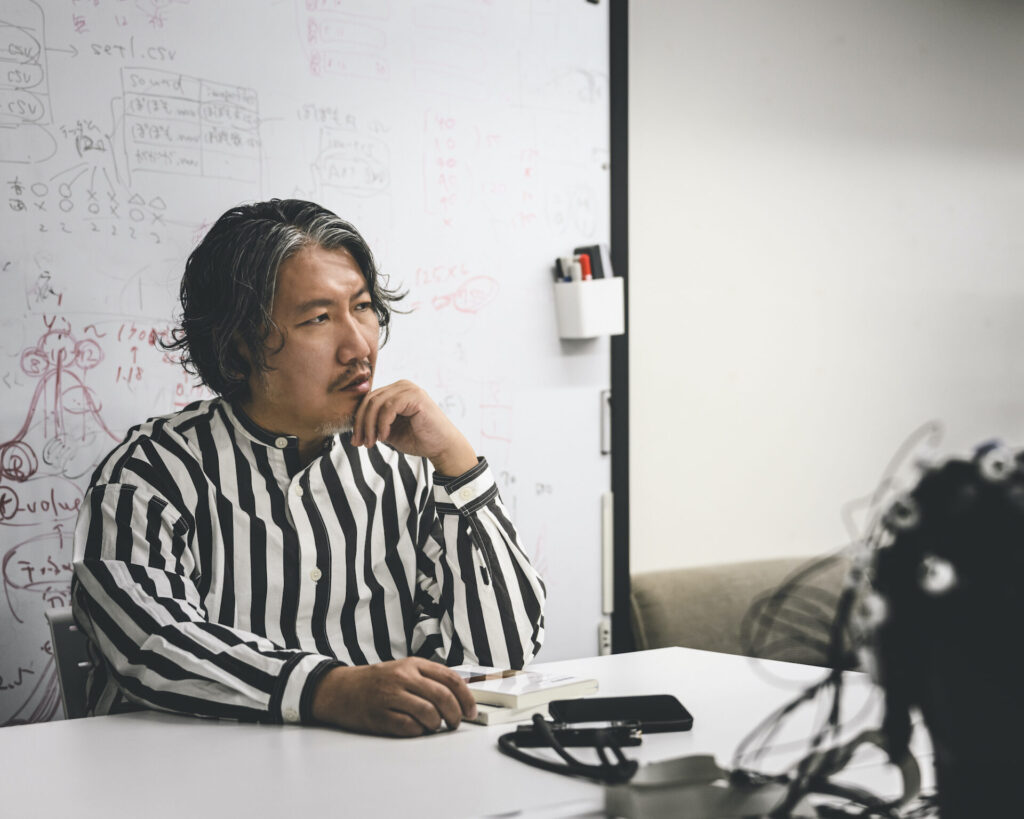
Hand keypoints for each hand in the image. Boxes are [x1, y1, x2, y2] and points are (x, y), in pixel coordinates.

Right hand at [310, 657, 477, 736]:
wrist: (341, 689)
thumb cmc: (377, 681)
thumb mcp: (404, 669)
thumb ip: (429, 678)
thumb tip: (461, 696)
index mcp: (413, 664)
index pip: (450, 678)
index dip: (466, 697)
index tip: (471, 711)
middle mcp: (403, 677)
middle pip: (443, 697)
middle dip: (455, 714)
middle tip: (456, 722)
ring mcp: (390, 696)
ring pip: (428, 713)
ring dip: (437, 724)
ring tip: (434, 725)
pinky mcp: (380, 716)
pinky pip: (410, 728)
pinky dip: (419, 732)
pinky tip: (416, 728)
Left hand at [350, 380, 477, 474]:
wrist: (442, 447)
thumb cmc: (419, 439)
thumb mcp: (389, 430)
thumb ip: (375, 423)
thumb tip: (354, 426)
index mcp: (396, 391)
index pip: (368, 399)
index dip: (358, 420)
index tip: (356, 440)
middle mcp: (402, 386)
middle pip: (369, 400)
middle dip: (361, 424)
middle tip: (360, 443)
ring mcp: (409, 389)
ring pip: (377, 403)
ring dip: (370, 426)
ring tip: (371, 442)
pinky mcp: (416, 396)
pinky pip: (389, 407)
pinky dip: (382, 424)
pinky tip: (384, 437)